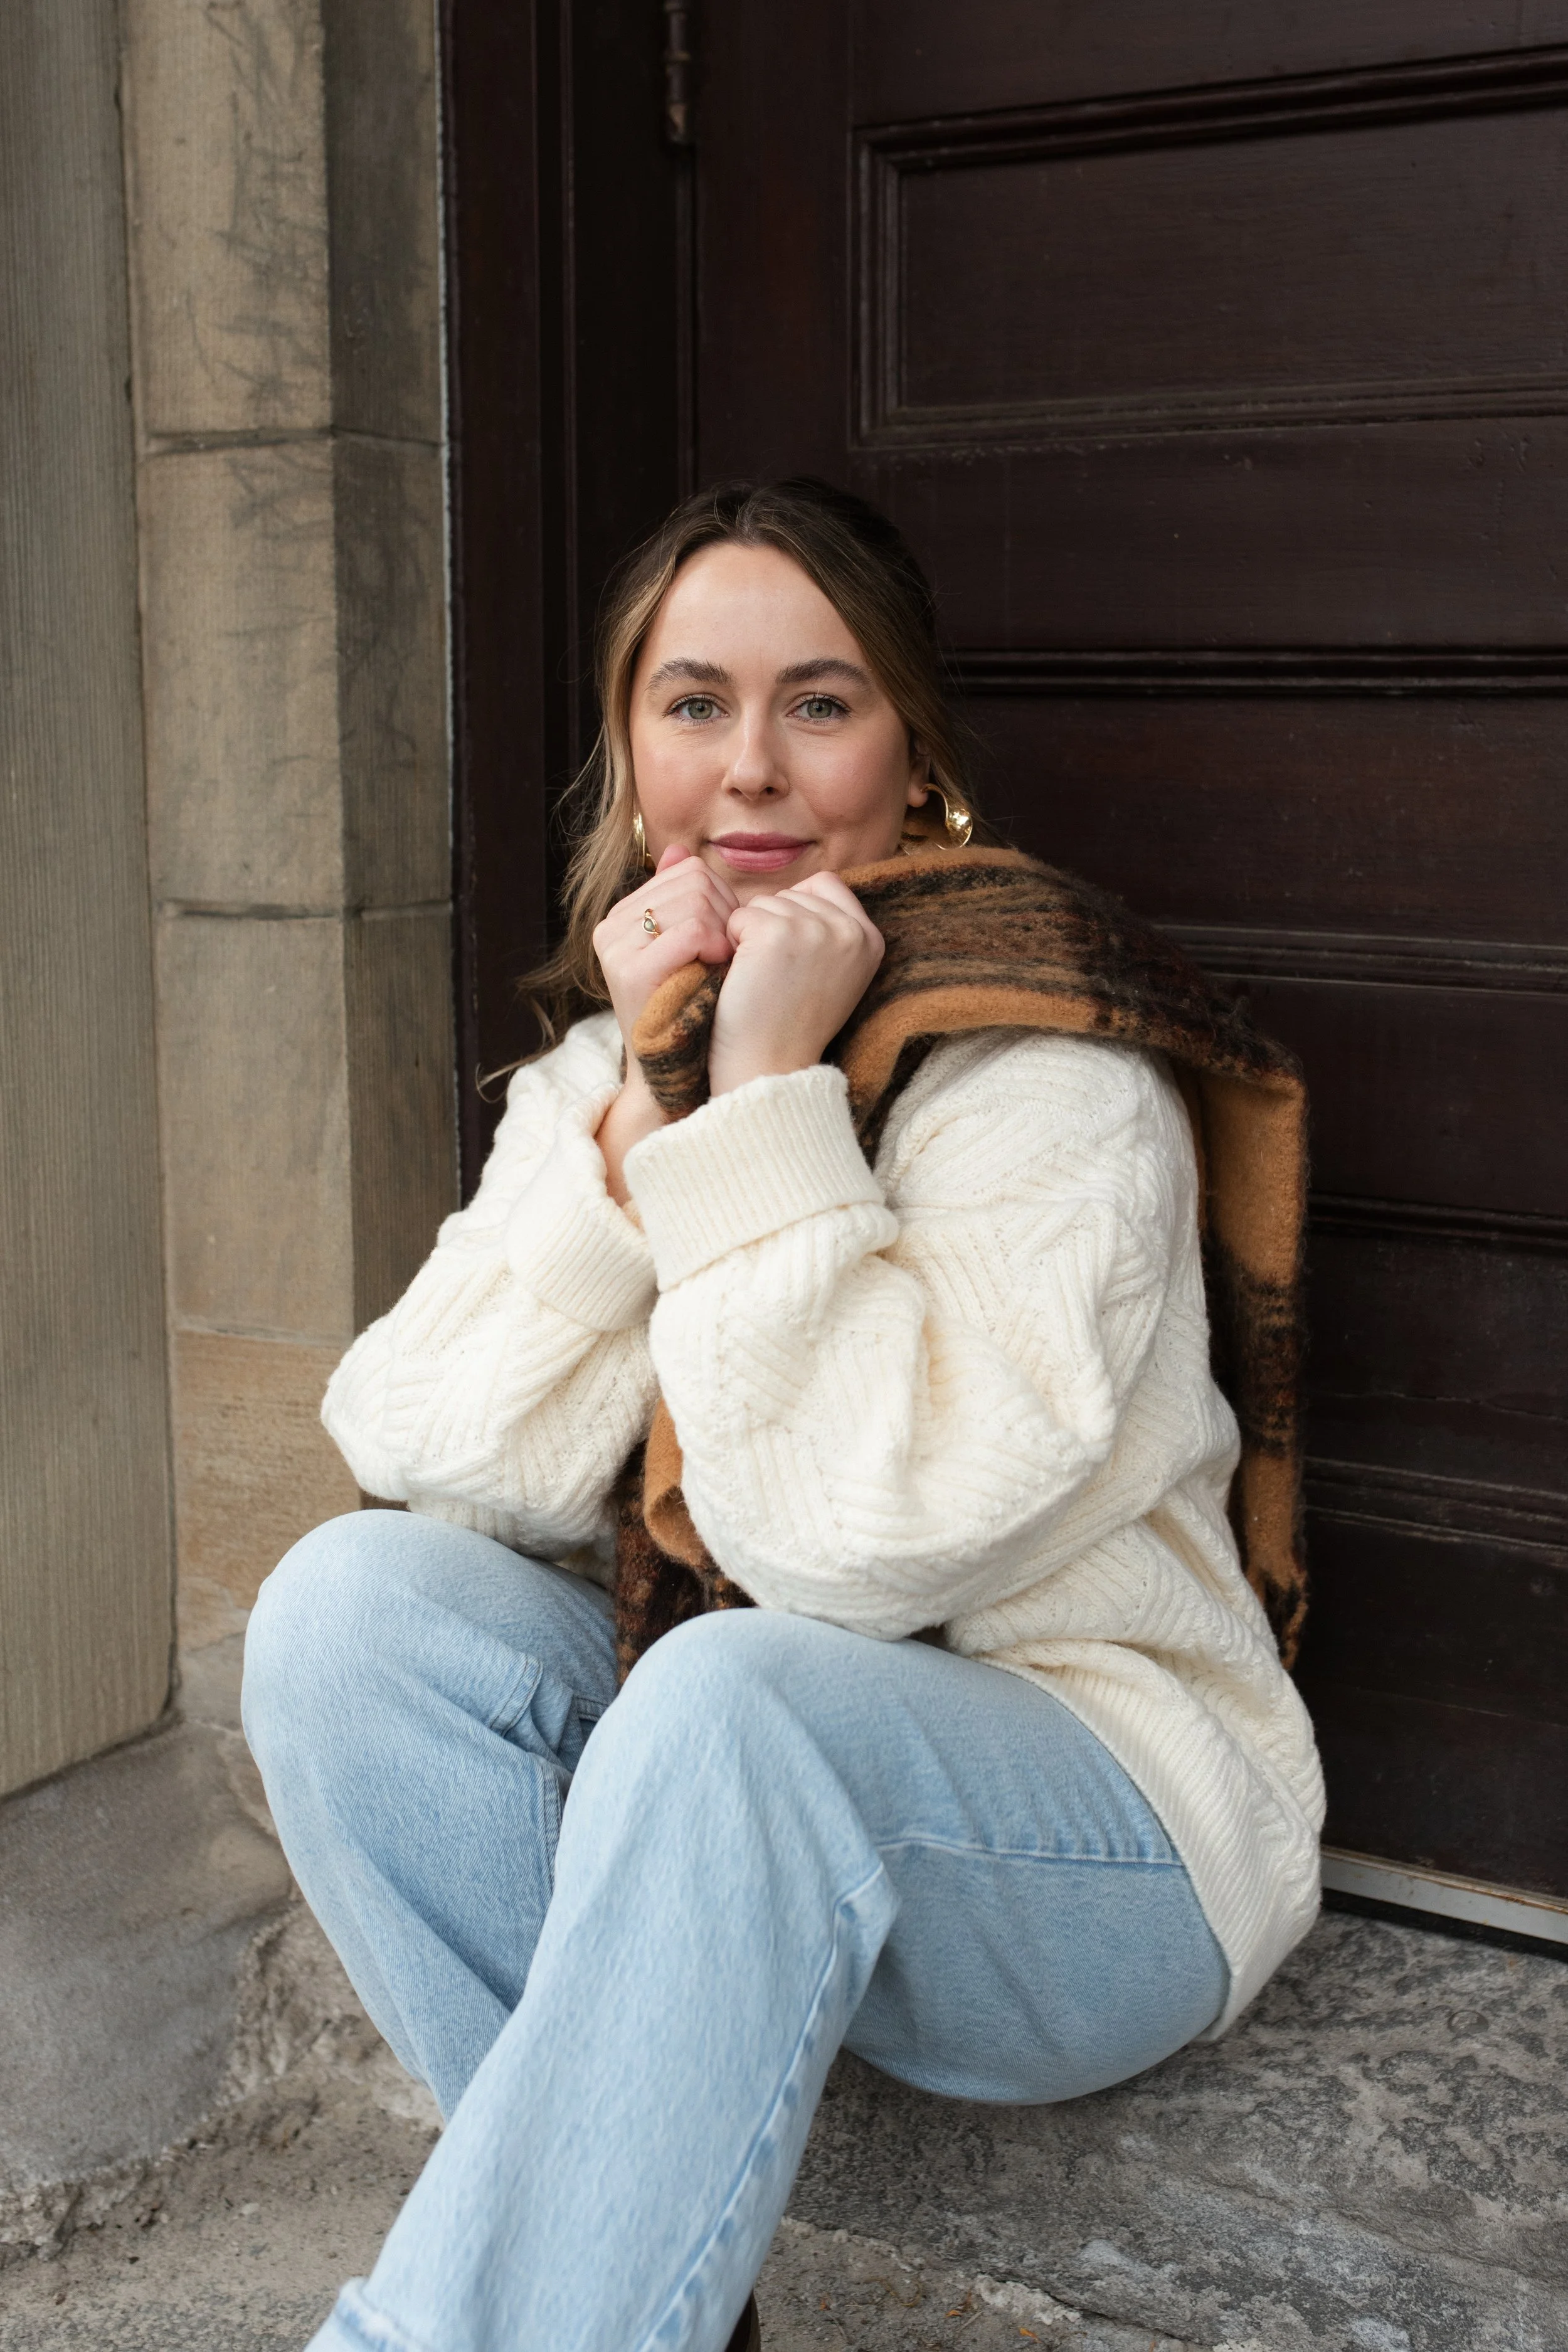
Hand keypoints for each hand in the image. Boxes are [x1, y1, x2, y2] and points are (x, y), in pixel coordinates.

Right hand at [592, 844, 735, 1058]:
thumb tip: (679, 851)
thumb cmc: (691, 1007)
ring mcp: (616, 948)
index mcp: (621, 916)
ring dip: (724, 931)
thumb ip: (683, 901)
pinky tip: (719, 967)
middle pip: (693, 881)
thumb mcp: (688, 948)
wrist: (674, 1068)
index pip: (686, 870)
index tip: (727, 935)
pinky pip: (689, 931)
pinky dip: (714, 946)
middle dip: (725, 912)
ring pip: (695, 901)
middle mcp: (611, 927)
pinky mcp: (631, 971)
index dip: (721, 898)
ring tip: (725, 962)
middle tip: (730, 951)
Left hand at [707, 871, 883, 1096]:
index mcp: (871, 938)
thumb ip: (830, 931)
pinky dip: (732, 944)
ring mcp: (814, 929)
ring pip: (764, 903)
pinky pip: (739, 916)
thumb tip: (797, 891)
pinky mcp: (775, 933)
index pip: (827, 884)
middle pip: (792, 893)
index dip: (797, 911)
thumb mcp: (834, 974)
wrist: (771, 1068)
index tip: (791, 956)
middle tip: (777, 977)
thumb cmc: (791, 1025)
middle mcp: (850, 929)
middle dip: (773, 926)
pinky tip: (746, 977)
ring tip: (764, 980)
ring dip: (751, 936)